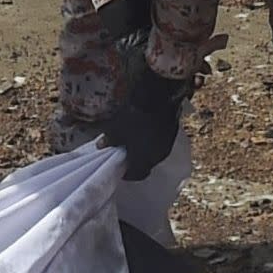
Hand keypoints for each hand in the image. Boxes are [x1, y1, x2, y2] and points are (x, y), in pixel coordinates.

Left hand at [100, 59, 186, 175]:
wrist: (158, 97)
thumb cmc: (134, 117)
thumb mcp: (116, 129)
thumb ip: (109, 140)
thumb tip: (100, 146)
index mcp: (144, 160)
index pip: (136, 175)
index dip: (127, 174)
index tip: (120, 168)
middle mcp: (158, 157)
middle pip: (147, 165)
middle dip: (136, 162)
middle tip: (126, 155)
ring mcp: (167, 145)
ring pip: (154, 154)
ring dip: (145, 152)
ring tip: (135, 144)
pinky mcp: (172, 133)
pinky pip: (160, 143)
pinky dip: (152, 142)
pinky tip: (145, 133)